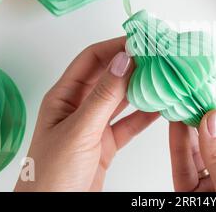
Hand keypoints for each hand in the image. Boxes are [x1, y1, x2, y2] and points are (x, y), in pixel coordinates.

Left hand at [15, 37, 158, 191]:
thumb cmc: (51, 175)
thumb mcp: (79, 130)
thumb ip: (103, 97)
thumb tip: (123, 60)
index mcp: (64, 96)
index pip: (92, 59)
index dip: (115, 47)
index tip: (141, 42)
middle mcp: (80, 106)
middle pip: (109, 76)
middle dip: (132, 65)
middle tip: (158, 57)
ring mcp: (94, 125)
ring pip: (121, 99)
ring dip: (141, 88)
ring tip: (164, 77)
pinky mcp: (106, 143)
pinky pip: (129, 123)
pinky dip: (145, 115)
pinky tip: (161, 107)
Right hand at [169, 86, 215, 191]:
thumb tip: (211, 122)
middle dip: (207, 114)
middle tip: (195, 92)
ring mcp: (213, 188)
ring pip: (199, 151)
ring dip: (188, 126)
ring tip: (181, 103)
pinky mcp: (191, 196)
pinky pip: (183, 168)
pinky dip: (177, 146)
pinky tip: (175, 126)